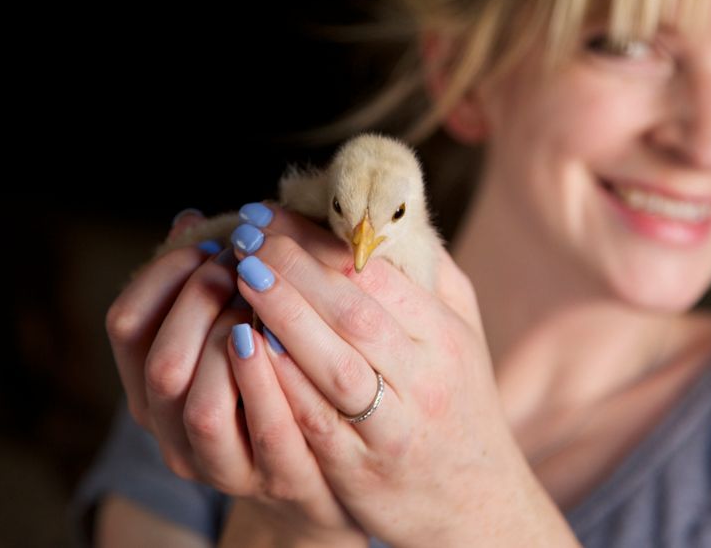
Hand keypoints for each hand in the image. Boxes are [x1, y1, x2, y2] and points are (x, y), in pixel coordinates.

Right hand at [105, 208, 364, 545]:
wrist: (321, 439)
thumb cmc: (270, 355)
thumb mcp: (231, 307)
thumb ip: (207, 269)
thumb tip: (190, 217)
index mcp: (145, 374)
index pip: (124, 322)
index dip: (162, 275)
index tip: (208, 243)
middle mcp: (164, 421)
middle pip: (161, 362)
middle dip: (202, 304)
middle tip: (243, 266)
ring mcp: (208, 457)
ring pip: (200, 403)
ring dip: (234, 343)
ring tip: (264, 305)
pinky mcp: (260, 475)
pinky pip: (260, 432)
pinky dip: (270, 382)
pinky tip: (285, 342)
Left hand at [230, 205, 575, 546]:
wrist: (472, 498)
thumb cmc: (458, 399)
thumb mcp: (462, 331)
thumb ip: (427, 274)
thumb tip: (383, 212)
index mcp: (445, 336)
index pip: (380, 275)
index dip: (319, 241)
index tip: (273, 214)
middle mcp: (425, 379)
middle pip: (354, 314)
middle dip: (294, 269)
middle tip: (245, 234)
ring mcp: (393, 428)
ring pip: (332, 366)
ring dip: (280, 316)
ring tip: (238, 276)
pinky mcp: (360, 470)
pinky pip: (315, 422)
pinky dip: (279, 382)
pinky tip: (244, 346)